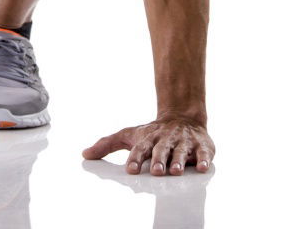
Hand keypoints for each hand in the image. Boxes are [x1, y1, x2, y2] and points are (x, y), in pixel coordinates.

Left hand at [82, 115, 213, 175]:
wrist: (182, 117)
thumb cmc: (152, 133)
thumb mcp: (129, 136)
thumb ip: (107, 144)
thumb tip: (84, 154)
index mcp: (148, 139)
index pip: (140, 149)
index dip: (135, 159)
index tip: (131, 170)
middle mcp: (165, 140)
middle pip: (161, 150)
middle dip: (158, 160)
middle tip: (156, 171)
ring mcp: (183, 142)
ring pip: (181, 152)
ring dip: (179, 161)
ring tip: (176, 171)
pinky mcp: (201, 145)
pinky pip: (203, 153)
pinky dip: (203, 159)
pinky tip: (201, 168)